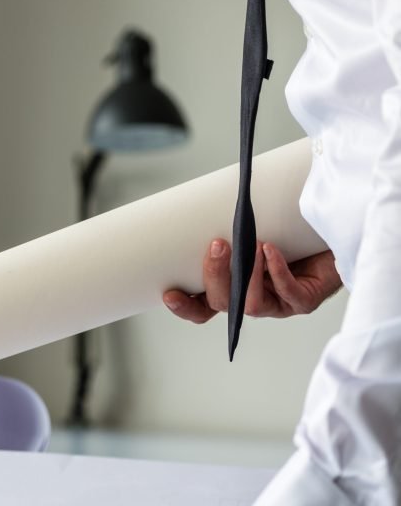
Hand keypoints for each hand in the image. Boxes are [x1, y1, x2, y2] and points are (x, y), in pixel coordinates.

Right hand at [162, 241, 341, 323]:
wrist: (336, 234)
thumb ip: (229, 226)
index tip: (170, 293)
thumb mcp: (252, 227)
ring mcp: (279, 303)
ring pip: (252, 305)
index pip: (202, 306)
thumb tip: (200, 199)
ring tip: (251, 244)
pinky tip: (271, 250)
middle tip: (217, 246)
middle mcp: (253, 298)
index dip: (185, 306)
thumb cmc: (290, 232)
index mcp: (234, 287)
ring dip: (248, 276)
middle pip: (221, 304)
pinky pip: (289, 294)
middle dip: (214, 277)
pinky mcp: (304, 300)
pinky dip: (277, 272)